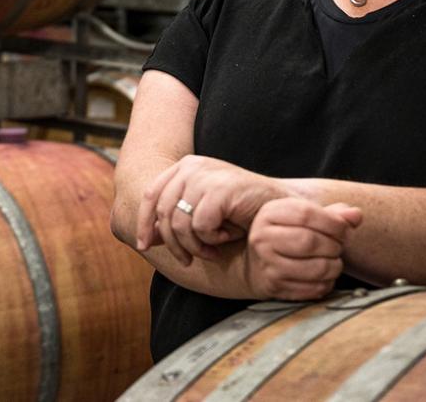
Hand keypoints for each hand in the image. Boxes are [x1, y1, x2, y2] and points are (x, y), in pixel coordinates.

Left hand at [135, 155, 286, 264]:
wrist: (281, 208)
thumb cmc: (242, 212)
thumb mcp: (203, 213)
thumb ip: (177, 219)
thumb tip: (146, 238)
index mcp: (185, 166)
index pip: (151, 194)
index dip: (144, 222)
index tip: (144, 247)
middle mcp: (192, 166)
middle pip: (163, 213)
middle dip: (173, 244)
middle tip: (189, 260)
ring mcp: (207, 175)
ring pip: (179, 223)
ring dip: (195, 246)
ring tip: (213, 250)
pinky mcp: (220, 189)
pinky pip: (200, 226)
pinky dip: (212, 240)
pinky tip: (228, 236)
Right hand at [245, 198, 362, 300]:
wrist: (257, 263)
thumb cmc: (288, 234)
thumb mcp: (304, 217)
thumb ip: (333, 213)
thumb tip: (356, 215)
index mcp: (270, 213)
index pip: (306, 214)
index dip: (333, 222)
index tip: (345, 229)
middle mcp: (262, 237)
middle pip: (309, 241)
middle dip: (334, 245)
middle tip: (339, 246)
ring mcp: (266, 264)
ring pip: (315, 268)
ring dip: (334, 266)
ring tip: (334, 260)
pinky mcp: (274, 287)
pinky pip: (313, 289)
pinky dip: (327, 283)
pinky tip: (325, 275)